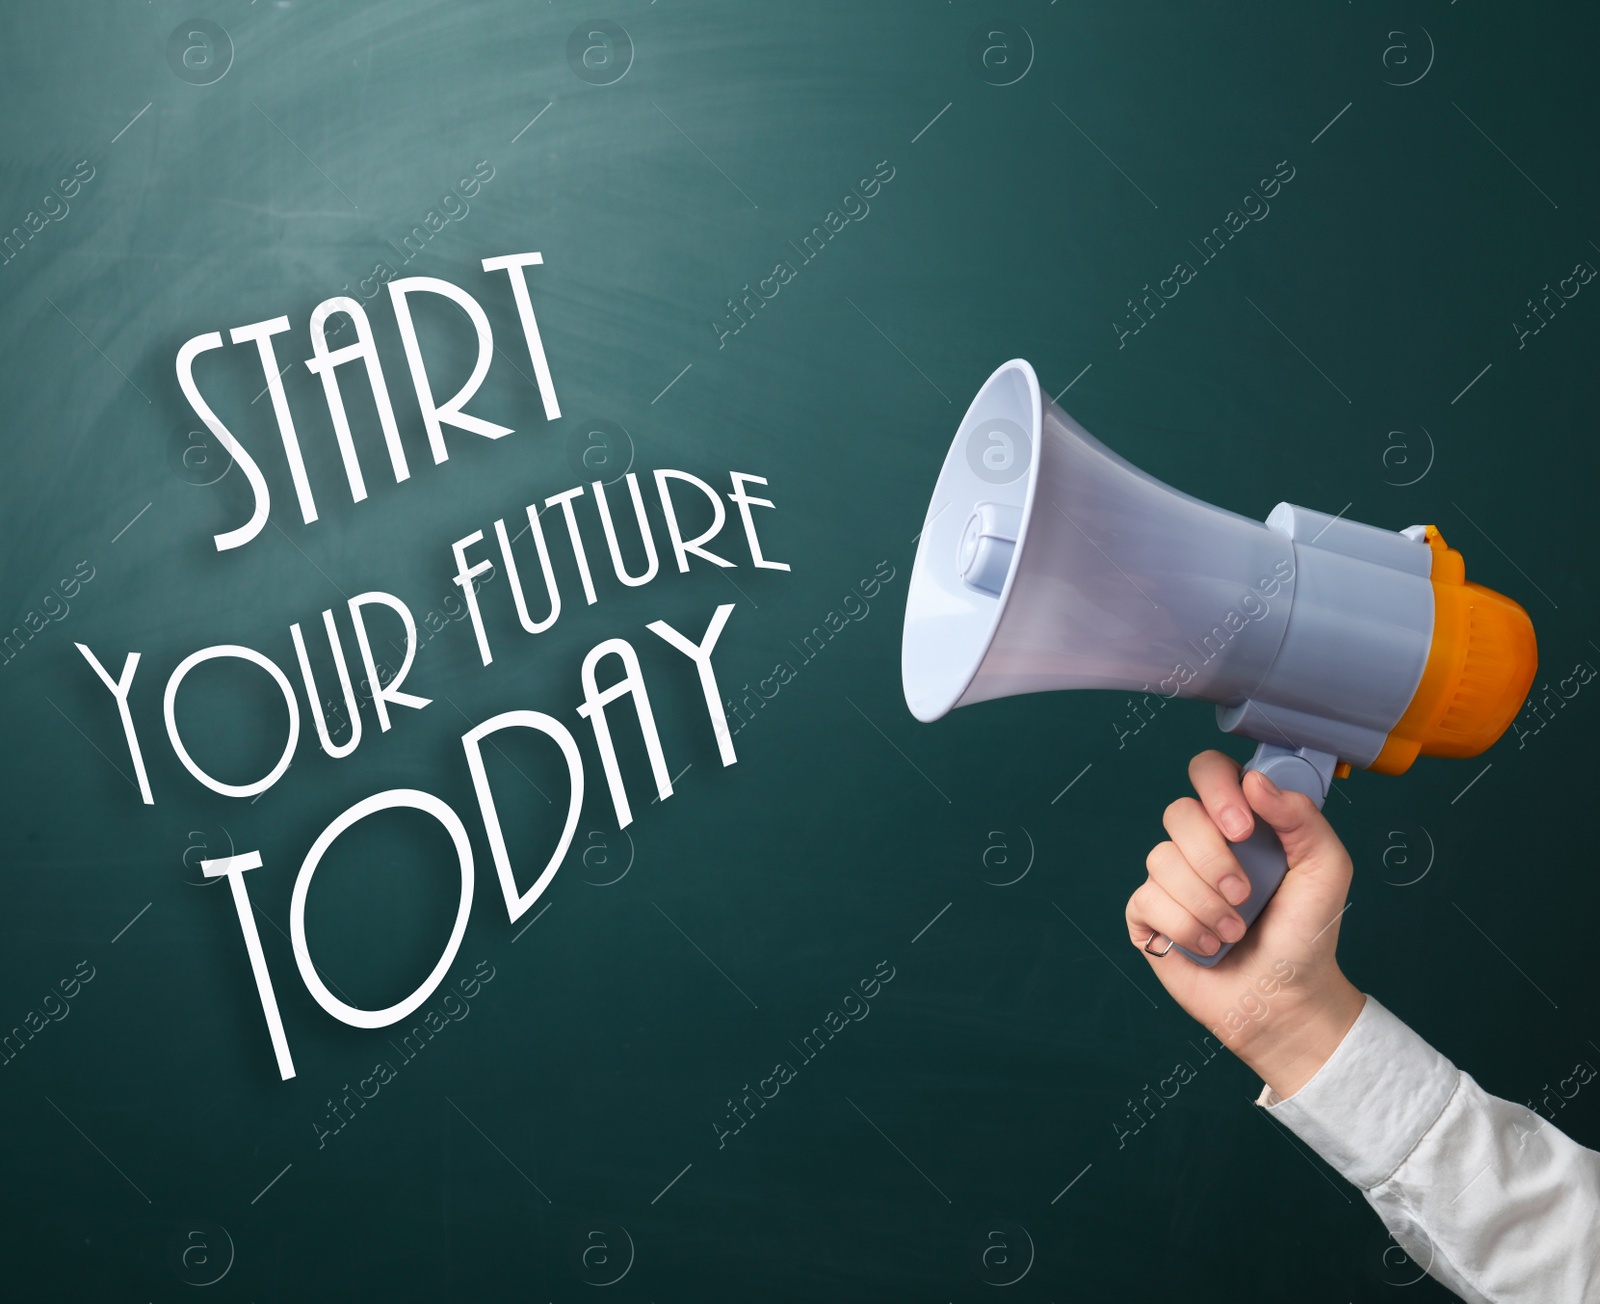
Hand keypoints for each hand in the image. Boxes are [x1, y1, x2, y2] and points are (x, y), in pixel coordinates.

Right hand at [1124, 749, 1365, 1097]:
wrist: (1285, 1001)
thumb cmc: (1306, 935)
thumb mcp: (1326, 870)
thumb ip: (1302, 818)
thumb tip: (1254, 782)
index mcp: (1241, 822)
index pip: (1209, 771)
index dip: (1217, 789)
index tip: (1243, 828)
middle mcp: (1201, 843)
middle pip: (1178, 813)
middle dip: (1213, 859)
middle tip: (1246, 895)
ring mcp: (1171, 878)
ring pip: (1160, 860)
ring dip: (1206, 904)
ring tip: (1233, 932)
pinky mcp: (1148, 914)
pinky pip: (1145, 900)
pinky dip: (1184, 927)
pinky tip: (1207, 945)